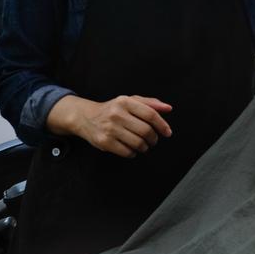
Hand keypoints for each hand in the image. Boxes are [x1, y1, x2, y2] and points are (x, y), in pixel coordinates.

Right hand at [47, 95, 172, 157]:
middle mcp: (117, 114)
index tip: (167, 132)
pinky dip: (133, 153)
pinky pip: (126, 152)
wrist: (86, 117)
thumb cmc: (113, 109)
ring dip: (145, 147)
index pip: (150, 114)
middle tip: (153, 140)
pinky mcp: (104, 142)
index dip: (162, 125)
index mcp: (125, 101)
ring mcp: (110, 128)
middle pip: (145, 130)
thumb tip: (168, 108)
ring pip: (137, 143)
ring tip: (144, 145)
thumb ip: (150, 103)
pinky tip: (132, 149)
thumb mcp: (130, 100)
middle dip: (154, 138)